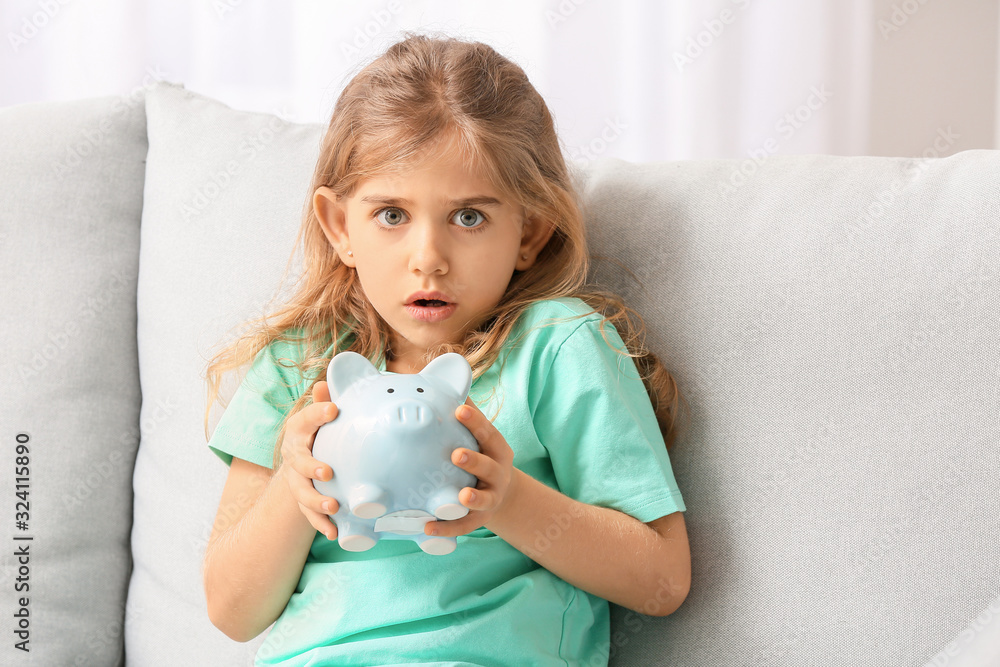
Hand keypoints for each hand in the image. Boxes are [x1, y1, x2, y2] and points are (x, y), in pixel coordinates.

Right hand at [277, 380, 340, 539]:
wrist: (308, 454)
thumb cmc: (323, 429)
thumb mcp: (324, 412)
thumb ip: (326, 400)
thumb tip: (327, 382)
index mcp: (299, 429)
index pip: (305, 419)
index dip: (317, 413)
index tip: (334, 409)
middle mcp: (293, 454)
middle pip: (298, 462)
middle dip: (311, 467)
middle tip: (327, 473)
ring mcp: (296, 479)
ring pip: (301, 492)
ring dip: (315, 502)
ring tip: (333, 508)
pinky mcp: (304, 499)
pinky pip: (309, 514)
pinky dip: (320, 524)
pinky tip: (334, 533)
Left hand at [425, 397, 517, 537]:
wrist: (503, 496)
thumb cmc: (482, 456)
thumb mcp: (481, 438)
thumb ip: (468, 414)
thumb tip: (445, 378)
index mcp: (498, 449)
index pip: (488, 433)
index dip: (476, 422)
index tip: (459, 410)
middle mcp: (498, 473)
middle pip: (489, 466)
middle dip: (474, 460)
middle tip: (456, 454)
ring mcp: (491, 498)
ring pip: (482, 499)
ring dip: (472, 498)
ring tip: (461, 496)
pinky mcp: (480, 520)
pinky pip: (463, 526)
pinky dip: (447, 527)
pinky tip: (428, 526)